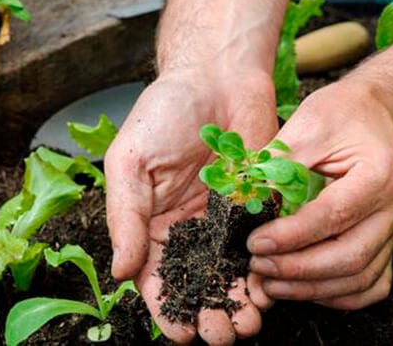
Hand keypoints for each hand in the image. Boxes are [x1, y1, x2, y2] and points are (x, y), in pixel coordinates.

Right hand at [105, 67, 276, 344]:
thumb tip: (122, 273)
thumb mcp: (131, 162)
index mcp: (152, 223)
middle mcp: (189, 229)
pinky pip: (263, 248)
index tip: (180, 335)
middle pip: (197, 286)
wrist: (219, 73)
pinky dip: (266, 273)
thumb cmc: (165, 110)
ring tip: (248, 326)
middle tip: (221, 336)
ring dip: (239, 304)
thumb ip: (126, 217)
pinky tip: (271, 291)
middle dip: (208, 317)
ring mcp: (226, 221)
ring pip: (232, 275)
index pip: (156, 280)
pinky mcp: (259, 207)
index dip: (166, 311)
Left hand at [246, 79, 392, 308]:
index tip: (255, 243)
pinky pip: (373, 284)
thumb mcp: (308, 125)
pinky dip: (340, 296)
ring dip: (313, 289)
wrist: (379, 110)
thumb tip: (245, 205)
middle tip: (258, 267)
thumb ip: (278, 165)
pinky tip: (306, 290)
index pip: (334, 215)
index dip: (292, 236)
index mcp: (380, 173)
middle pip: (351, 257)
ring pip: (361, 278)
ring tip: (271, 284)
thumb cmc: (344, 112)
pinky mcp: (389, 241)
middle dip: (299, 270)